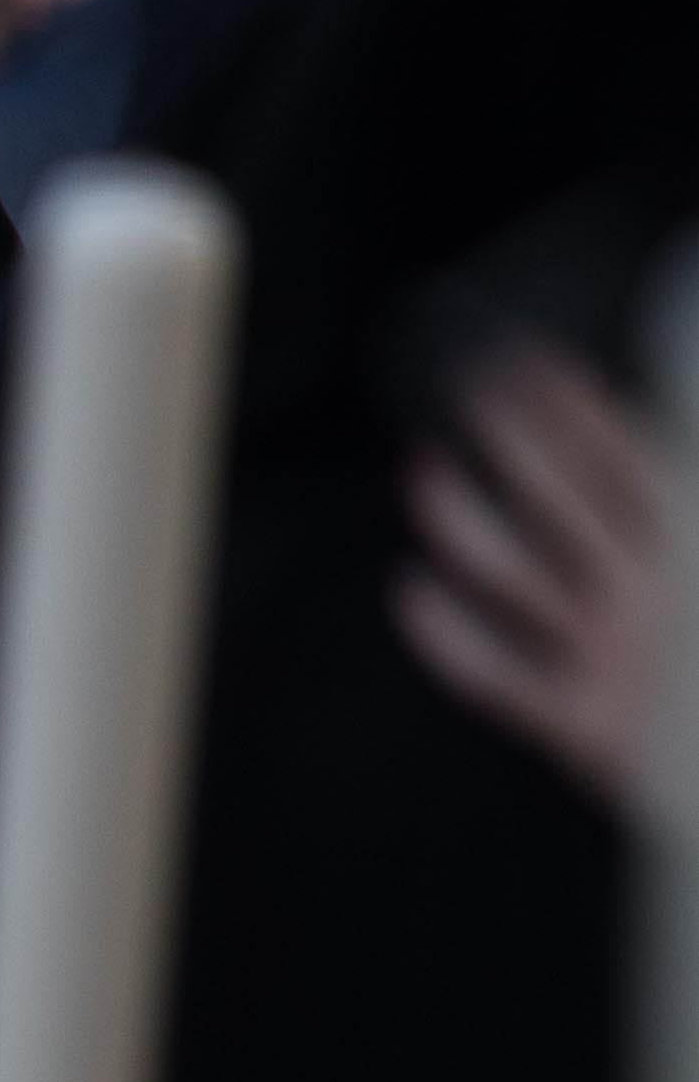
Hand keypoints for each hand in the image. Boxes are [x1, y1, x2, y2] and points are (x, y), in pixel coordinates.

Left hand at [393, 337, 668, 824]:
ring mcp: (614, 656)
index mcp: (693, 545)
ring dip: (460, 515)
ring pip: (515, 572)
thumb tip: (618, 434)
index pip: (626, 455)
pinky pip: (493, 673)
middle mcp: (655, 594)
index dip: (571, 401)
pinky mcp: (582, 722)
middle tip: (468, 392)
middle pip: (564, 497)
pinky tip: (411, 589)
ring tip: (423, 469)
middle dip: (512, 435)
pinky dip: (447, 633)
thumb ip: (668, 510)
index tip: (522, 359)